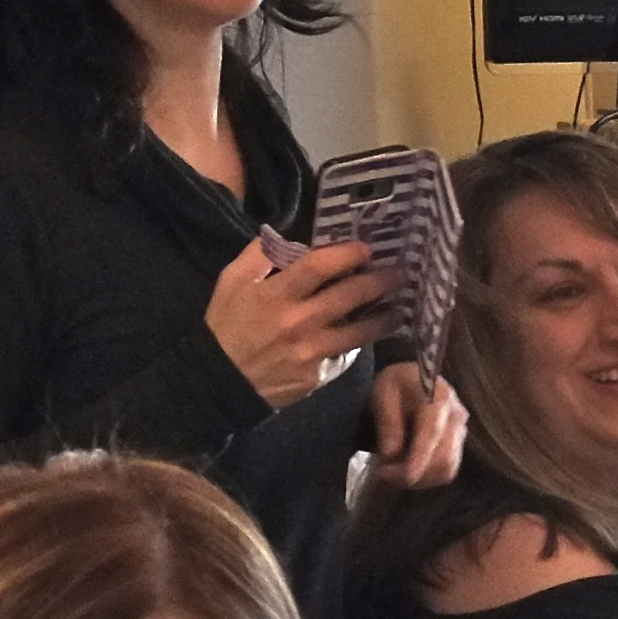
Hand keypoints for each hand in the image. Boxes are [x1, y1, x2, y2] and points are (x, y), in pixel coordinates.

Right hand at [205, 236, 386, 405]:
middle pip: (349, 296)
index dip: (347, 254)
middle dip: (379, 282)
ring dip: (384, 319)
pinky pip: (344, 355)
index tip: (367, 248)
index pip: (319, 267)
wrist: (217, 381)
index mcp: (275, 295)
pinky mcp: (317, 376)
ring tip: (399, 308)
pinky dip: (358, 343)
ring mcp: (311, 352)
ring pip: (359, 332)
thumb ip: (258, 255)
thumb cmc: (225, 326)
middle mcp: (298, 322)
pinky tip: (370, 334)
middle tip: (399, 273)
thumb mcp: (231, 282)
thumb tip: (285, 237)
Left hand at [367, 362, 468, 489]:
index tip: (402, 477)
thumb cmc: (396, 384)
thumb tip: (390, 454)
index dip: (418, 459)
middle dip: (414, 474)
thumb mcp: (383, 394)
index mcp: (439, 398)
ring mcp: (462, 431)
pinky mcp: (460, 444)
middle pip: (444, 457)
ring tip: (393, 474)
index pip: (431, 434)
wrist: (413, 380)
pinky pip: (448, 470)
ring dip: (419, 479)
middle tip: (383, 474)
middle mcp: (457, 416)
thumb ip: (388, 422)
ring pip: (447, 469)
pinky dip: (427, 478)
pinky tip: (407, 470)